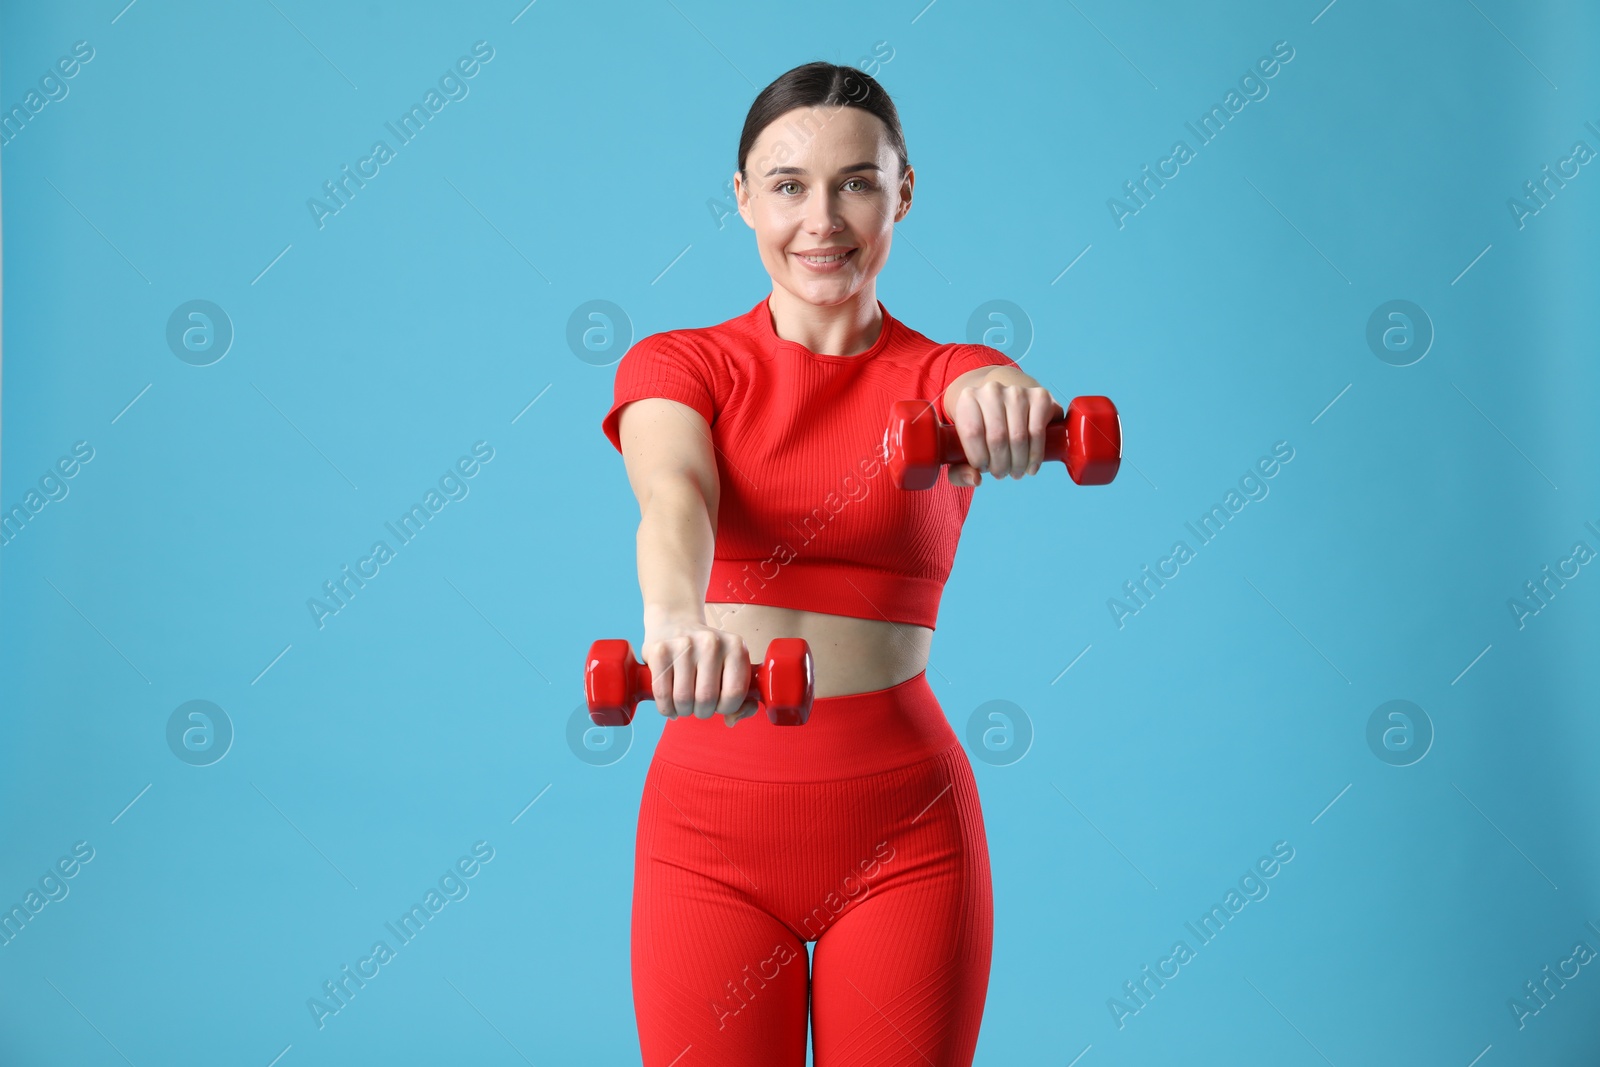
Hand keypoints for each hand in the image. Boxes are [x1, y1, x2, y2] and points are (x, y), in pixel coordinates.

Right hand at [640, 615, 760, 726]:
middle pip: (707, 699)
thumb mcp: (730, 669)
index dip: (725, 708)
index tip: (718, 704)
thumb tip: (732, 720)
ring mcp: (684, 644)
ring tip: (683, 702)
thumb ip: (743, 699)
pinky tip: (669, 702)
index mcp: (736, 647)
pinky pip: (662, 695)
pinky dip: (665, 708)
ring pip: (683, 700)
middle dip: (702, 711)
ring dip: (683, 711)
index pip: (734, 694)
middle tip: (698, 703)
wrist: (675, 623)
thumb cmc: (706, 657)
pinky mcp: (660, 650)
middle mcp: (711, 642)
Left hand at [946, 379, 1064, 486]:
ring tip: (1015, 472)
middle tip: (1001, 474)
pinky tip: (1031, 467)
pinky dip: (1035, 456)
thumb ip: (959, 469)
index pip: (972, 432)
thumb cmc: (981, 429)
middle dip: (1000, 465)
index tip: (983, 469)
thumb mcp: (963, 446)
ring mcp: (1017, 392)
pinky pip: (1037, 433)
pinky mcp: (1040, 397)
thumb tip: (976, 480)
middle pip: (997, 437)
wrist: (1005, 403)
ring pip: (1018, 437)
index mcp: (968, 398)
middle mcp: (992, 390)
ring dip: (1018, 463)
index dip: (979, 458)